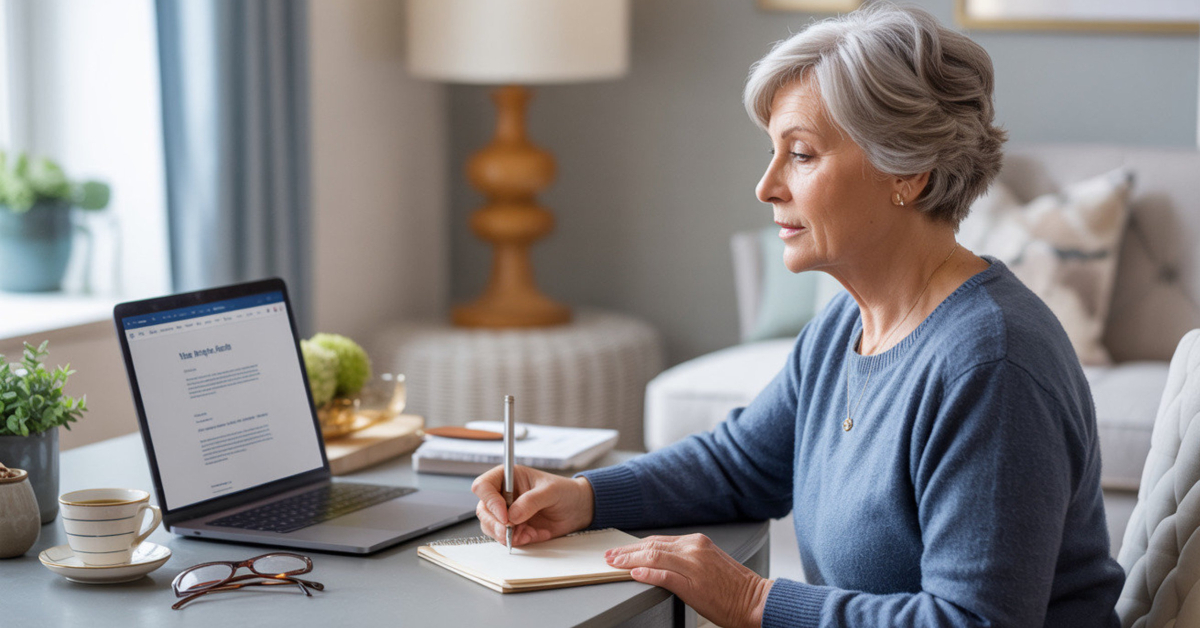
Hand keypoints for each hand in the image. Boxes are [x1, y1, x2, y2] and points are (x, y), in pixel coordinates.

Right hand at [471, 465, 594, 545]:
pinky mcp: (514, 528)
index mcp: (508, 477)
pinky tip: (534, 535)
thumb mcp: (550, 491)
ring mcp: (506, 513)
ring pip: (490, 527)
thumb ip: (531, 501)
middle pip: (483, 510)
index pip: (484, 486)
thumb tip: (512, 515)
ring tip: (529, 533)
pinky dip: (518, 540)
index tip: (504, 514)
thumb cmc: (564, 492)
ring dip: (507, 534)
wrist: (577, 509)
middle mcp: (503, 495)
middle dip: (495, 524)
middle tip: (510, 531)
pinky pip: (505, 538)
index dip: (489, 500)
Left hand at [605, 534, 772, 627]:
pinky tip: (634, 574)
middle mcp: (694, 548)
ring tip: (614, 564)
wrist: (755, 599)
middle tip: (609, 556)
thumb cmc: (733, 586)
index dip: (635, 546)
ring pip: (653, 557)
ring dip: (630, 561)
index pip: (657, 541)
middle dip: (627, 552)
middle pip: (651, 547)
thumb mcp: (707, 563)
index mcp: (697, 542)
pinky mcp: (693, 584)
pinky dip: (646, 574)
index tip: (621, 551)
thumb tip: (658, 562)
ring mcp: (693, 565)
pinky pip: (664, 576)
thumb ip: (684, 558)